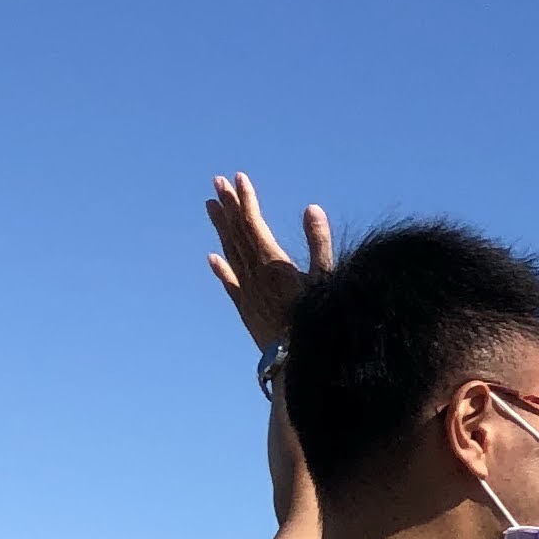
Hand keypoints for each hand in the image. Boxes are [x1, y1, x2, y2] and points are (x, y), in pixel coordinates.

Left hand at [204, 174, 334, 350]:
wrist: (299, 360)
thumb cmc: (319, 318)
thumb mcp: (327, 278)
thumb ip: (318, 243)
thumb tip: (312, 209)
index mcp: (274, 263)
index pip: (254, 223)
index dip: (247, 200)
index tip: (239, 177)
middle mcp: (255, 273)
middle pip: (238, 233)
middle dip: (229, 206)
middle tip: (217, 182)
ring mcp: (247, 291)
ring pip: (230, 252)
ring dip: (221, 228)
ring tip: (211, 206)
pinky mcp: (246, 309)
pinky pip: (230, 284)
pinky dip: (221, 269)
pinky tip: (212, 258)